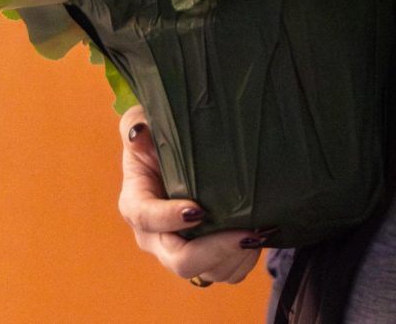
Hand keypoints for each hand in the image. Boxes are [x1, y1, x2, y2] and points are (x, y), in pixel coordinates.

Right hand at [117, 105, 265, 284]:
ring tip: (258, 231)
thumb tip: (140, 134)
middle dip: (214, 250)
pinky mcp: (205, 257)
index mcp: (137, 204)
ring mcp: (181, 250)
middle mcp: (156, 237)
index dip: (170, 218)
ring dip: (234, 256)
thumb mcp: (142, 123)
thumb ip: (136, 126)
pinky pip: (225, 273)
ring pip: (207, 273)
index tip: (198, 209)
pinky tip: (259, 236)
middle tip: (245, 231)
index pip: (147, 218)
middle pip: (180, 260)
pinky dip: (244, 261)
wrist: (179, 156)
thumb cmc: (159, 139)